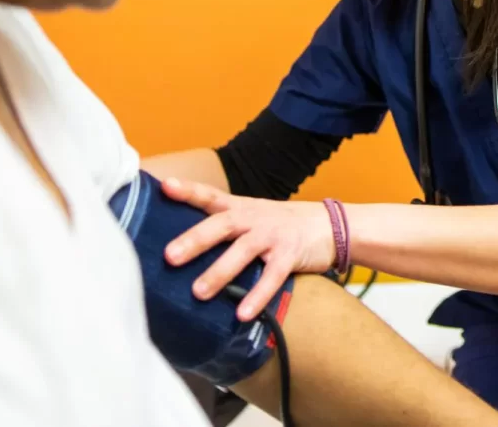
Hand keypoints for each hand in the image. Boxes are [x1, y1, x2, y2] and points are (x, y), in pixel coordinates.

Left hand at [160, 178, 335, 320]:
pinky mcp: (291, 253)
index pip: (210, 196)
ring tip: (199, 293)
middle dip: (195, 239)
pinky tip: (243, 313)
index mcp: (241, 208)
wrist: (332, 225)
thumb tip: (183, 249)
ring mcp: (273, 235)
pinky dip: (258, 295)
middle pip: (222, 224)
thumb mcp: (254, 217)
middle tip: (169, 256)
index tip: (166, 186)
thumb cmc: (283, 226)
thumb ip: (225, 227)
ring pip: (243, 251)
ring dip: (220, 272)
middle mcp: (255, 218)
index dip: (188, 191)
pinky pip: (272, 276)